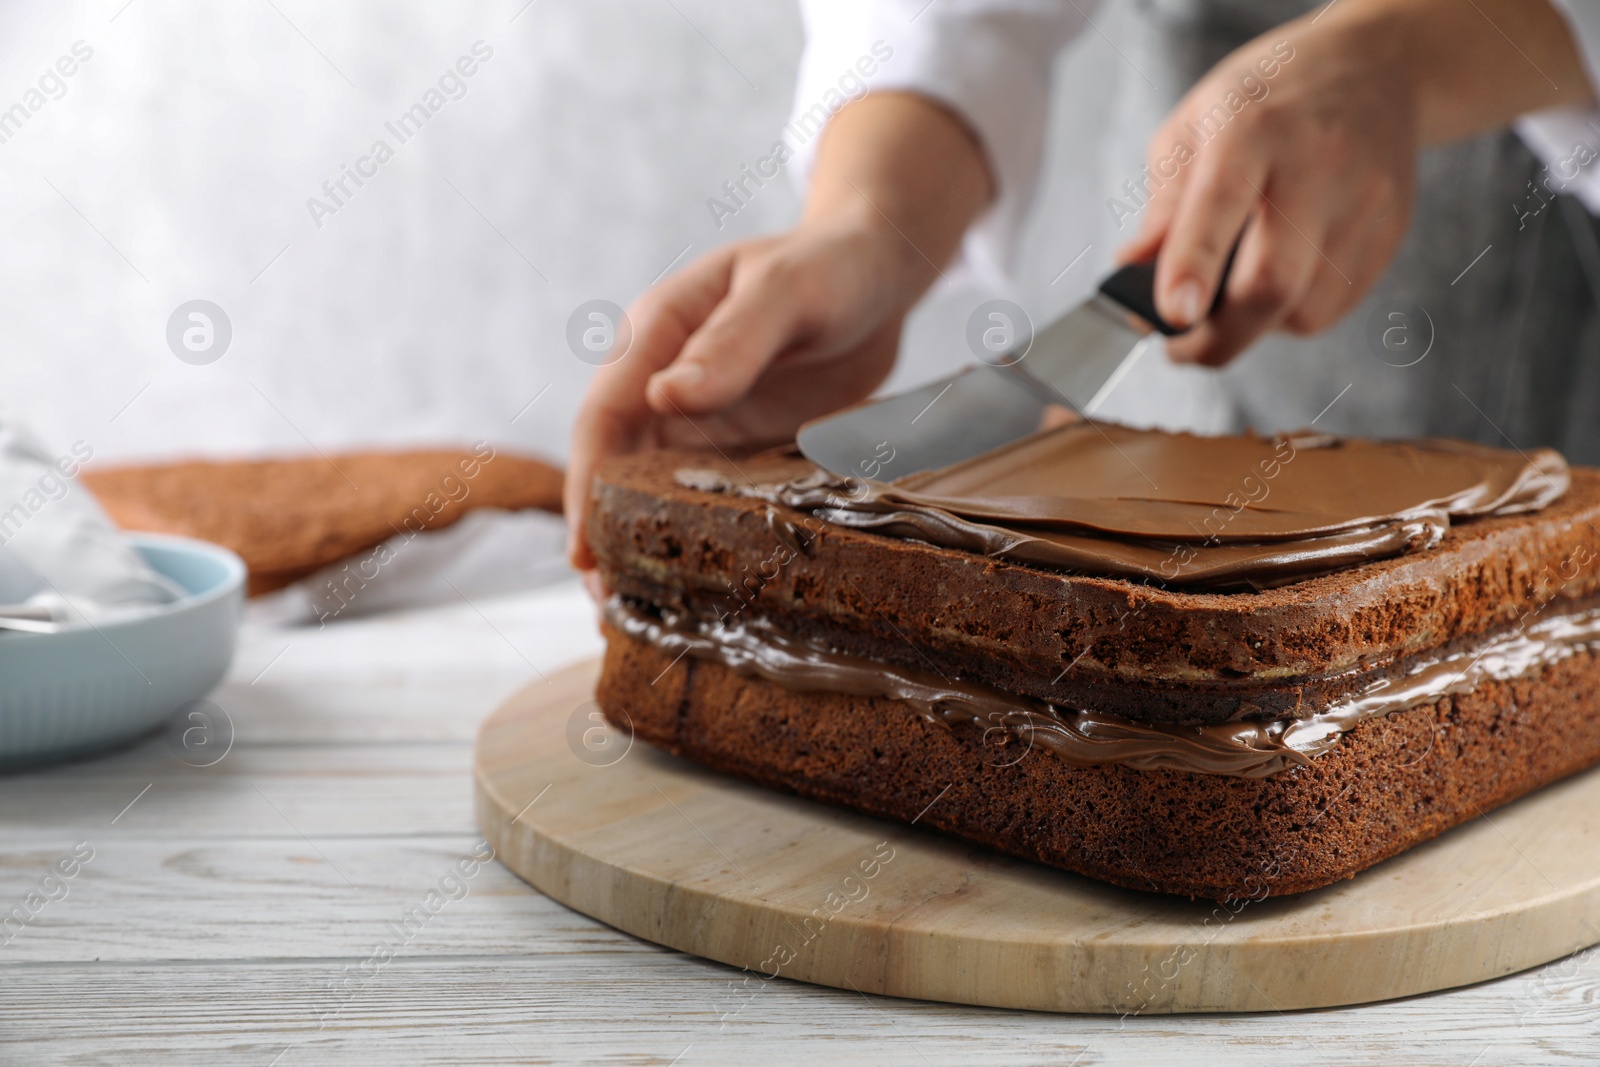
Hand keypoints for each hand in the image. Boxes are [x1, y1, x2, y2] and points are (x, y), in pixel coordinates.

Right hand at [564, 91, 992, 586]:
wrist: (877, 271)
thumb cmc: (830, 265)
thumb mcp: (785, 292)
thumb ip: (732, 341)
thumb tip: (665, 397)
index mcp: (657, 335)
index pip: (604, 417)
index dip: (586, 485)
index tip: (585, 549)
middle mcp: (665, 381)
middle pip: (616, 467)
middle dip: (605, 534)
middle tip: (608, 606)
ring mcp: (700, 419)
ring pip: (653, 492)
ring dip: (643, 549)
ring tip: (640, 621)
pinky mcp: (736, 446)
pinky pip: (706, 499)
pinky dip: (695, 543)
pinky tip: (699, 594)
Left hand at [1118, 0, 1586, 366]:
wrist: (1372, 70)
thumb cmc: (1265, 102)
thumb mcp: (1193, 127)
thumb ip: (1163, 203)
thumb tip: (1132, 270)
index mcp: (1254, 129)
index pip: (1222, 202)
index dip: (1194, 264)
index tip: (1173, 314)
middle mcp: (1317, 166)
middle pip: (1273, 281)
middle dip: (1218, 337)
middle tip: (1179, 349)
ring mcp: (1363, 204)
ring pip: (1303, 310)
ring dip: (1253, 326)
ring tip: (1229, 296)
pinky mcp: (1388, 236)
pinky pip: (1331, 308)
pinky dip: (1289, 315)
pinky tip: (1274, 280)